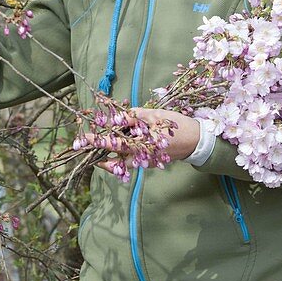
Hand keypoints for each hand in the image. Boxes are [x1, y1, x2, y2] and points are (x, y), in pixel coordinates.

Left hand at [82, 107, 201, 175]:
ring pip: (123, 164)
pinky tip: (118, 152)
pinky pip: (133, 163)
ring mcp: (146, 162)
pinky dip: (123, 159)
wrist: (196, 142)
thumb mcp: (156, 116)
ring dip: (110, 159)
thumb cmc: (176, 126)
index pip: (115, 143)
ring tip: (100, 153)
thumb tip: (117, 117)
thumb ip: (135, 117)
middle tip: (86, 147)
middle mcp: (142, 157)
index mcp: (142, 145)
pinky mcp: (151, 163)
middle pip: (115, 159)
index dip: (99, 140)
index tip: (86, 138)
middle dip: (100, 153)